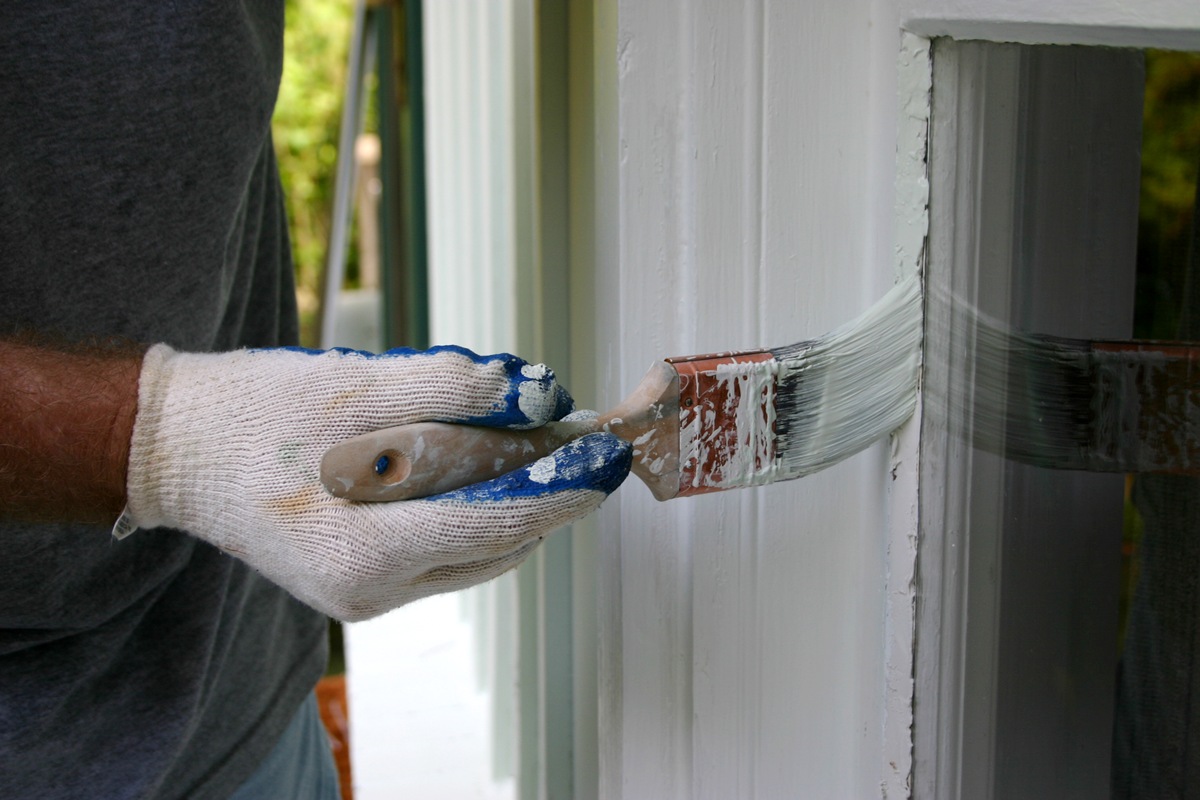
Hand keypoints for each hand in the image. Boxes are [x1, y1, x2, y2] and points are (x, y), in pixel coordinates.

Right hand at [123, 344, 630, 619]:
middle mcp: (372, 593)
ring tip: (535, 436)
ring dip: (514, 495)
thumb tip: (539, 390)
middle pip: (499, 541)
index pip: (501, 524)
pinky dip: (475, 506)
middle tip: (583, 435)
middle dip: (548, 488)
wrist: (175, 449)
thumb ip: (454, 389)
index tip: (612, 457)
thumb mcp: (355, 384)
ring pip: (478, 550)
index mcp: (366, 555)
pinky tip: (480, 461)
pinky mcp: (362, 582)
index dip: (566, 488)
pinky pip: (447, 550)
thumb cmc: (252, 415)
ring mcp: (367, 596)